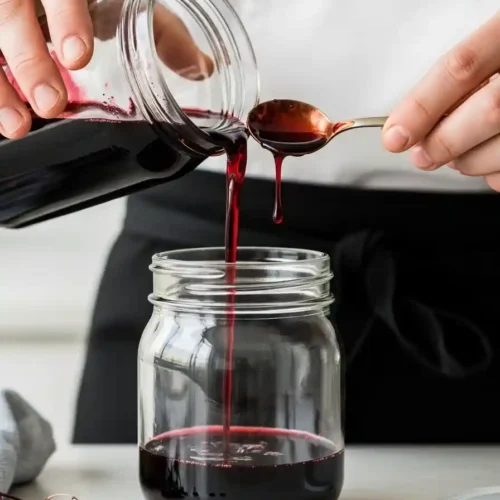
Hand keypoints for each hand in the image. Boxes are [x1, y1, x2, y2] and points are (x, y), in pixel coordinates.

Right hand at [0, 0, 211, 139]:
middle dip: (29, 58)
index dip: (67, 17)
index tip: (78, 56)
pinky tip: (3, 119)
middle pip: (11, 10)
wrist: (64, 0)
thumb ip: (163, 35)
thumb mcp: (131, 5)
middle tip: (52, 103)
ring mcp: (4, 5)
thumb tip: (202, 68)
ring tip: (18, 125)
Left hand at [382, 12, 499, 190]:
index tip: (395, 135)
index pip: (462, 68)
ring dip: (467, 160)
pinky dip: (489, 171)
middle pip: (490, 111)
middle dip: (444, 142)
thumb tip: (406, 126)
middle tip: (422, 154)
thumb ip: (453, 85)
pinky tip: (488, 152)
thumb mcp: (484, 57)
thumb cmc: (499, 71)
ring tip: (461, 149)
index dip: (422, 106)